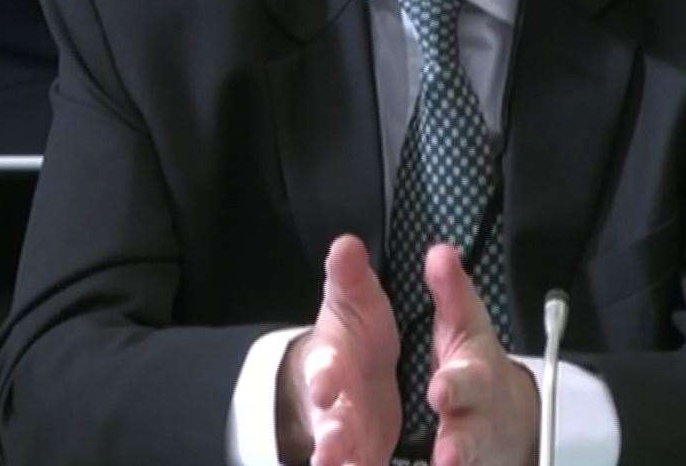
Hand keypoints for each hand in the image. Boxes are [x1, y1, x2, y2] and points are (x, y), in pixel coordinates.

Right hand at [277, 236, 401, 465]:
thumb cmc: (354, 334)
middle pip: (326, 423)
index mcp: (331, 363)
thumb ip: (351, 278)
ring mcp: (345, 436)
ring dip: (340, 462)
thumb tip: (346, 241)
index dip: (323, 377)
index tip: (327, 386)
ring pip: (338, 455)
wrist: (348, 375)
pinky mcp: (363, 456)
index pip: (322, 369)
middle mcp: (333, 405)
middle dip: (330, 435)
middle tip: (334, 448)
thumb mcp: (356, 302)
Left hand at [424, 244, 537, 465]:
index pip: (466, 380)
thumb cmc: (475, 363)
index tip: (439, 390)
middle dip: (459, 442)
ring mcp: (470, 451)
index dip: (455, 386)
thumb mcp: (464, 324)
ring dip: (455, 463)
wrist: (511, 419)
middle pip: (470, 433)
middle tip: (446, 455)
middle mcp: (474, 418)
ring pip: (464, 461)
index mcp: (472, 377)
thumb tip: (440, 251)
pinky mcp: (466, 465)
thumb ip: (451, 292)